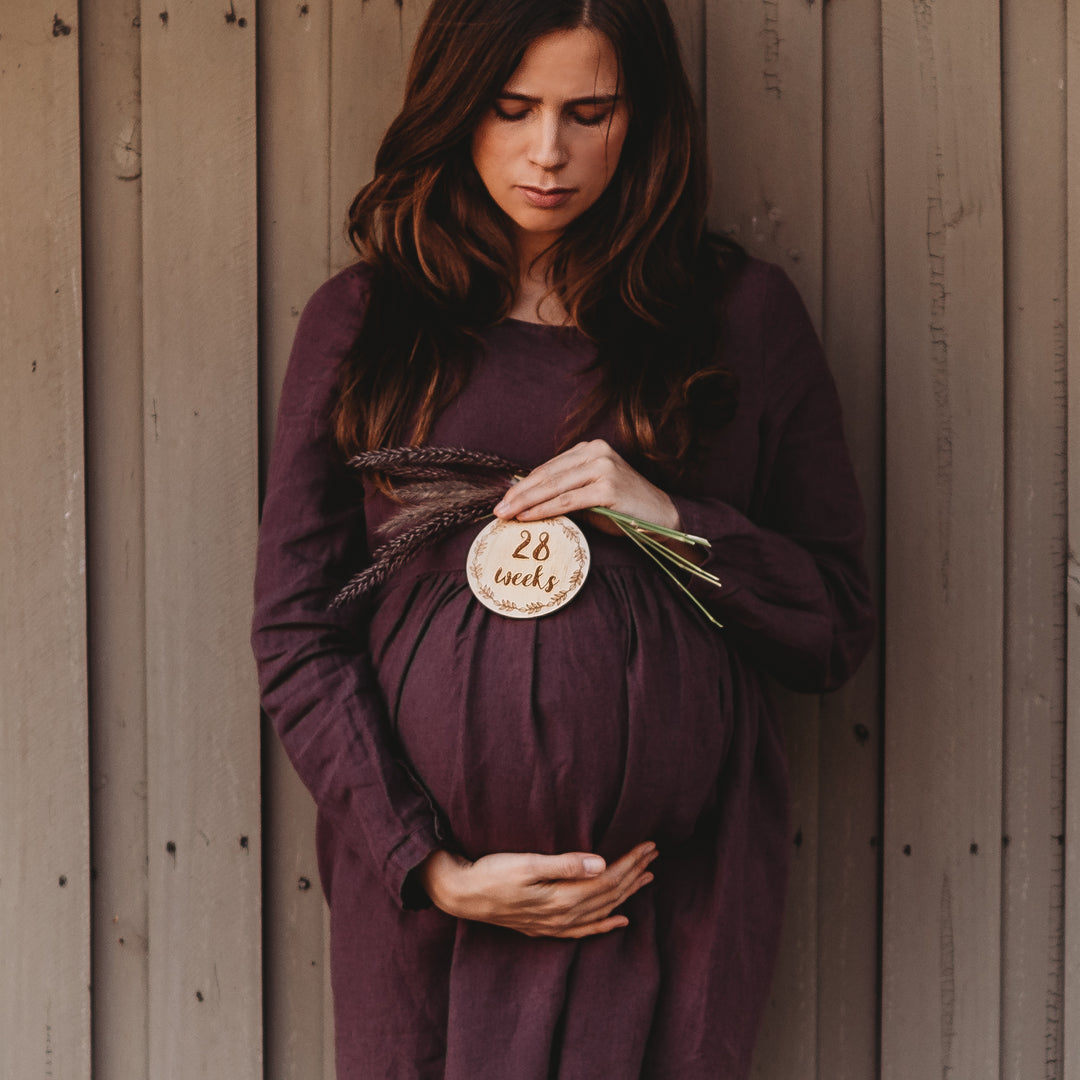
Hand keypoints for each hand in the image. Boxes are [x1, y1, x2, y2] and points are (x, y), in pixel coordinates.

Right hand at [418, 842, 658, 938]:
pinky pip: (585, 930)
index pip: (608, 879)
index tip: (648, 846)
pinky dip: (606, 924)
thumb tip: (601, 863)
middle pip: (610, 893)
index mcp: (563, 897)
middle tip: (654, 855)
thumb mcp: (527, 863)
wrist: (464, 895)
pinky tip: (620, 920)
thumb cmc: (493, 873)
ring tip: (646, 879)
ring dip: (626, 894)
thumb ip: (565, 865)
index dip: (630, 863)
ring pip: (602, 910)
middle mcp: (564, 915)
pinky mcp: (547, 927)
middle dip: (634, 873)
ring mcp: (556, 924)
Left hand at [493, 440, 679, 534]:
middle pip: (547, 475)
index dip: (523, 484)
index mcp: (590, 449)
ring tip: (506, 514)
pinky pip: (567, 501)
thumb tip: (527, 501)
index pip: (549, 467)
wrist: (662, 517)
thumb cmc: (624, 508)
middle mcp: (596, 453)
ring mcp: (603, 468)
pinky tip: (527, 517)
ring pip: (553, 487)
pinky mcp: (608, 489)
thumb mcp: (592, 493)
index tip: (504, 498)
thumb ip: (565, 491)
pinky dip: (544, 510)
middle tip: (497, 509)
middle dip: (518, 493)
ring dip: (525, 502)